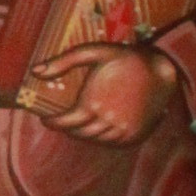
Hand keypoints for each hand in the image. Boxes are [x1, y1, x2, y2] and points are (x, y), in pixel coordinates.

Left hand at [21, 43, 178, 147]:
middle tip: (64, 119)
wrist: (161, 71)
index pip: (63, 124)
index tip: (46, 119)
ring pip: (94, 140)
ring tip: (82, 121)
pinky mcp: (133, 137)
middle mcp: (105, 124)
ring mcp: (121, 133)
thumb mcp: (94, 52)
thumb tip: (34, 71)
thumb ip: (63, 61)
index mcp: (92, 106)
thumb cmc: (125, 59)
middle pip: (78, 133)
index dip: (52, 123)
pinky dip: (102, 138)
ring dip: (84, 133)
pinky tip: (100, 126)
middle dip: (68, 127)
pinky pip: (111, 144)